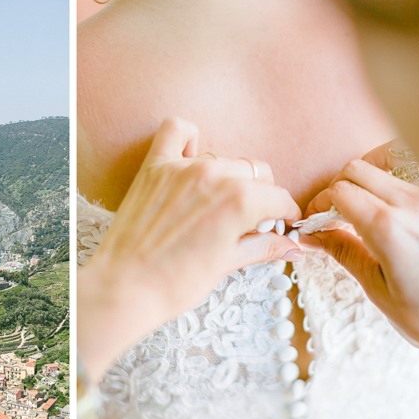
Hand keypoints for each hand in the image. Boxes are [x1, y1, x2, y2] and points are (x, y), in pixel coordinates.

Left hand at [79, 117, 301, 381]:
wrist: (125, 288)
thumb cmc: (174, 284)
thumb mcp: (228, 265)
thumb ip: (263, 246)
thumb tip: (293, 245)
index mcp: (241, 200)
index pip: (278, 197)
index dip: (284, 215)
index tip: (281, 224)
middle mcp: (215, 175)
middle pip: (254, 174)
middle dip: (257, 196)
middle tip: (245, 221)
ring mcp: (183, 167)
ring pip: (223, 159)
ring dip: (226, 177)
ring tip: (214, 205)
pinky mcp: (154, 167)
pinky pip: (176, 130)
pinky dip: (187, 140)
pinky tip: (189, 159)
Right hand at [303, 141, 418, 377]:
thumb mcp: (376, 288)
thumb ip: (342, 252)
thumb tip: (312, 237)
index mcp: (389, 228)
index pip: (339, 192)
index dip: (318, 205)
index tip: (312, 223)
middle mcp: (412, 205)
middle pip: (356, 168)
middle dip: (335, 188)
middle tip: (329, 215)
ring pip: (384, 162)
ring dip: (362, 180)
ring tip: (355, 206)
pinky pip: (408, 174)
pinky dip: (386, 180)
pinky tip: (382, 207)